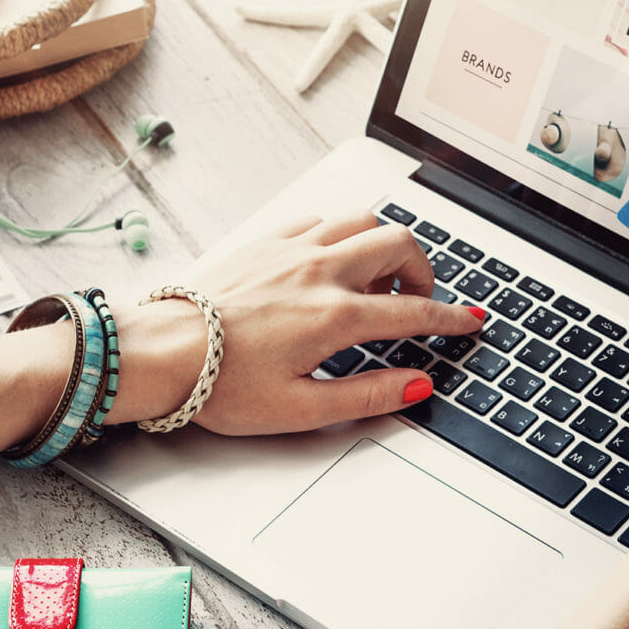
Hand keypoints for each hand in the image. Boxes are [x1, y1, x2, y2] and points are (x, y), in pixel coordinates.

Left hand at [118, 211, 483, 435]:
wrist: (159, 352)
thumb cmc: (220, 384)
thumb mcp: (302, 409)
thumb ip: (368, 395)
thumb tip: (416, 386)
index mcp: (335, 316)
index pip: (414, 312)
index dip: (450, 319)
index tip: (469, 321)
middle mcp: (319, 272)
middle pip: (398, 244)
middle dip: (422, 270)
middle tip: (416, 300)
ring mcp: (291, 249)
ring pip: (361, 220)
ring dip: (382, 246)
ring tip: (374, 282)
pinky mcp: (265, 240)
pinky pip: (320, 220)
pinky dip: (340, 236)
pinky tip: (330, 264)